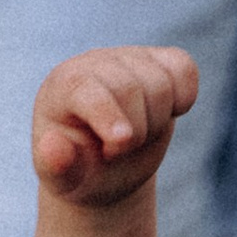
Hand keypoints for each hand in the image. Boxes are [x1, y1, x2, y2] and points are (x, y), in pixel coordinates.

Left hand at [31, 45, 200, 206]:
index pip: (90, 91)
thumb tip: (51, 146)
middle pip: (132, 88)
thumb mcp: (64, 179)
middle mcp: (95, 63)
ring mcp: (129, 57)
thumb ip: (56, 166)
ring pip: (162, 82)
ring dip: (158, 122)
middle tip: (117, 151)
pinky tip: (166, 114)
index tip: (123, 142)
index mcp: (63, 86)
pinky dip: (185, 97)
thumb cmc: (81, 171)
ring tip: (136, 136)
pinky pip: (184, 69)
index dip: (110, 116)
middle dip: (136, 132)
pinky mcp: (159, 60)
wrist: (107, 166)